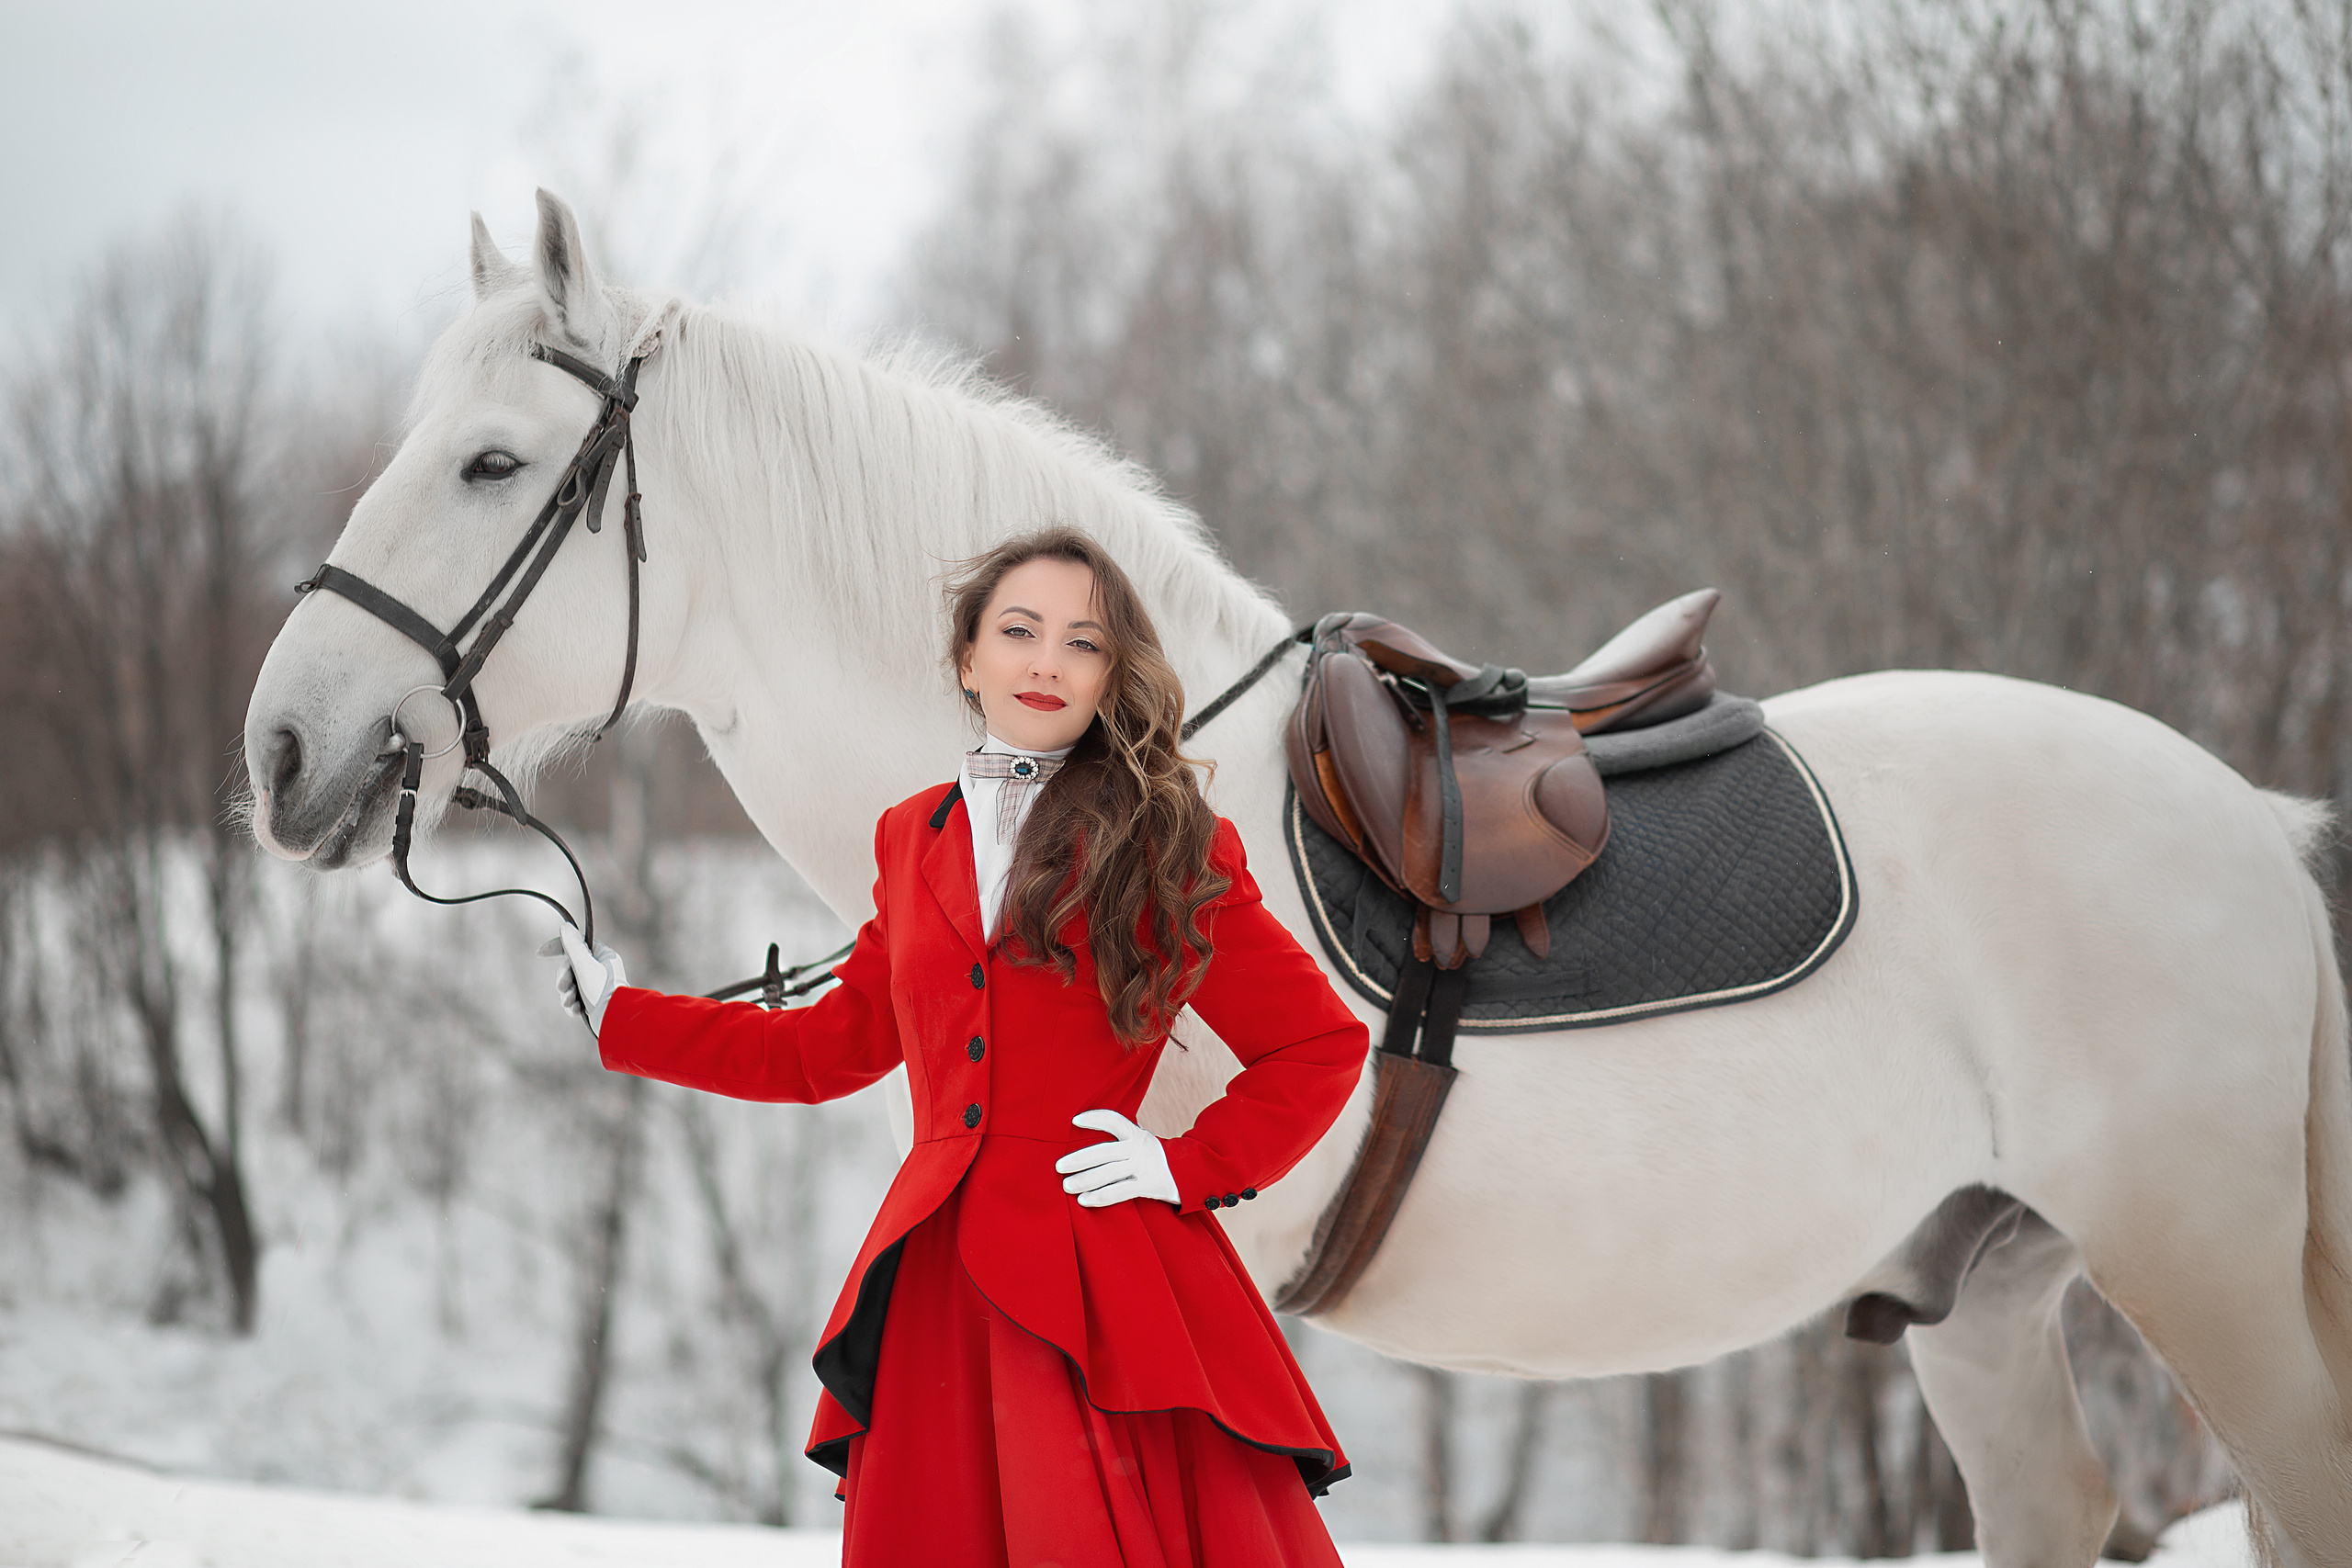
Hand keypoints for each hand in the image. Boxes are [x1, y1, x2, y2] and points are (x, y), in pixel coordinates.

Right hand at [539, 922, 626, 1034]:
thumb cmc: (601, 990)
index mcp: (603, 955)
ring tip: (571, 1002)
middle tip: (563, 986)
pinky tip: (577, 1010)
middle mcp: (600, 968)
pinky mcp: (593, 1002)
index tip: (540, 953)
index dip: (557, 947)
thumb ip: (573, 946)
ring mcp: (596, 986)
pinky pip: (574, 999)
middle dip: (564, 978)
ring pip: (569, 985)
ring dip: (566, 994)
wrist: (614, 1021)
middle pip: (570, 967)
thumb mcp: (584, 965)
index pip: (577, 944)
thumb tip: (566, 927)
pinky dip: (572, 1005)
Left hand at [1055, 1109, 1177, 1207]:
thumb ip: (1124, 1139)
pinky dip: (1100, 1197)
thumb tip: (1092, 1138)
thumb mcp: (1144, 1143)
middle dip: (1078, 1159)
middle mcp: (1140, 1148)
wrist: (1191, 1175)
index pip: (1114, 1120)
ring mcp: (1144, 1166)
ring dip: (1084, 1180)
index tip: (1075, 1121)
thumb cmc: (1158, 1159)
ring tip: (1067, 1186)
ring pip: (1108, 1173)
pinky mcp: (1149, 1185)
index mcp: (1137, 1134)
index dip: (1095, 1118)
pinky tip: (1084, 1200)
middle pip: (1103, 1152)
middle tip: (1059, 1166)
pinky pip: (1120, 1192)